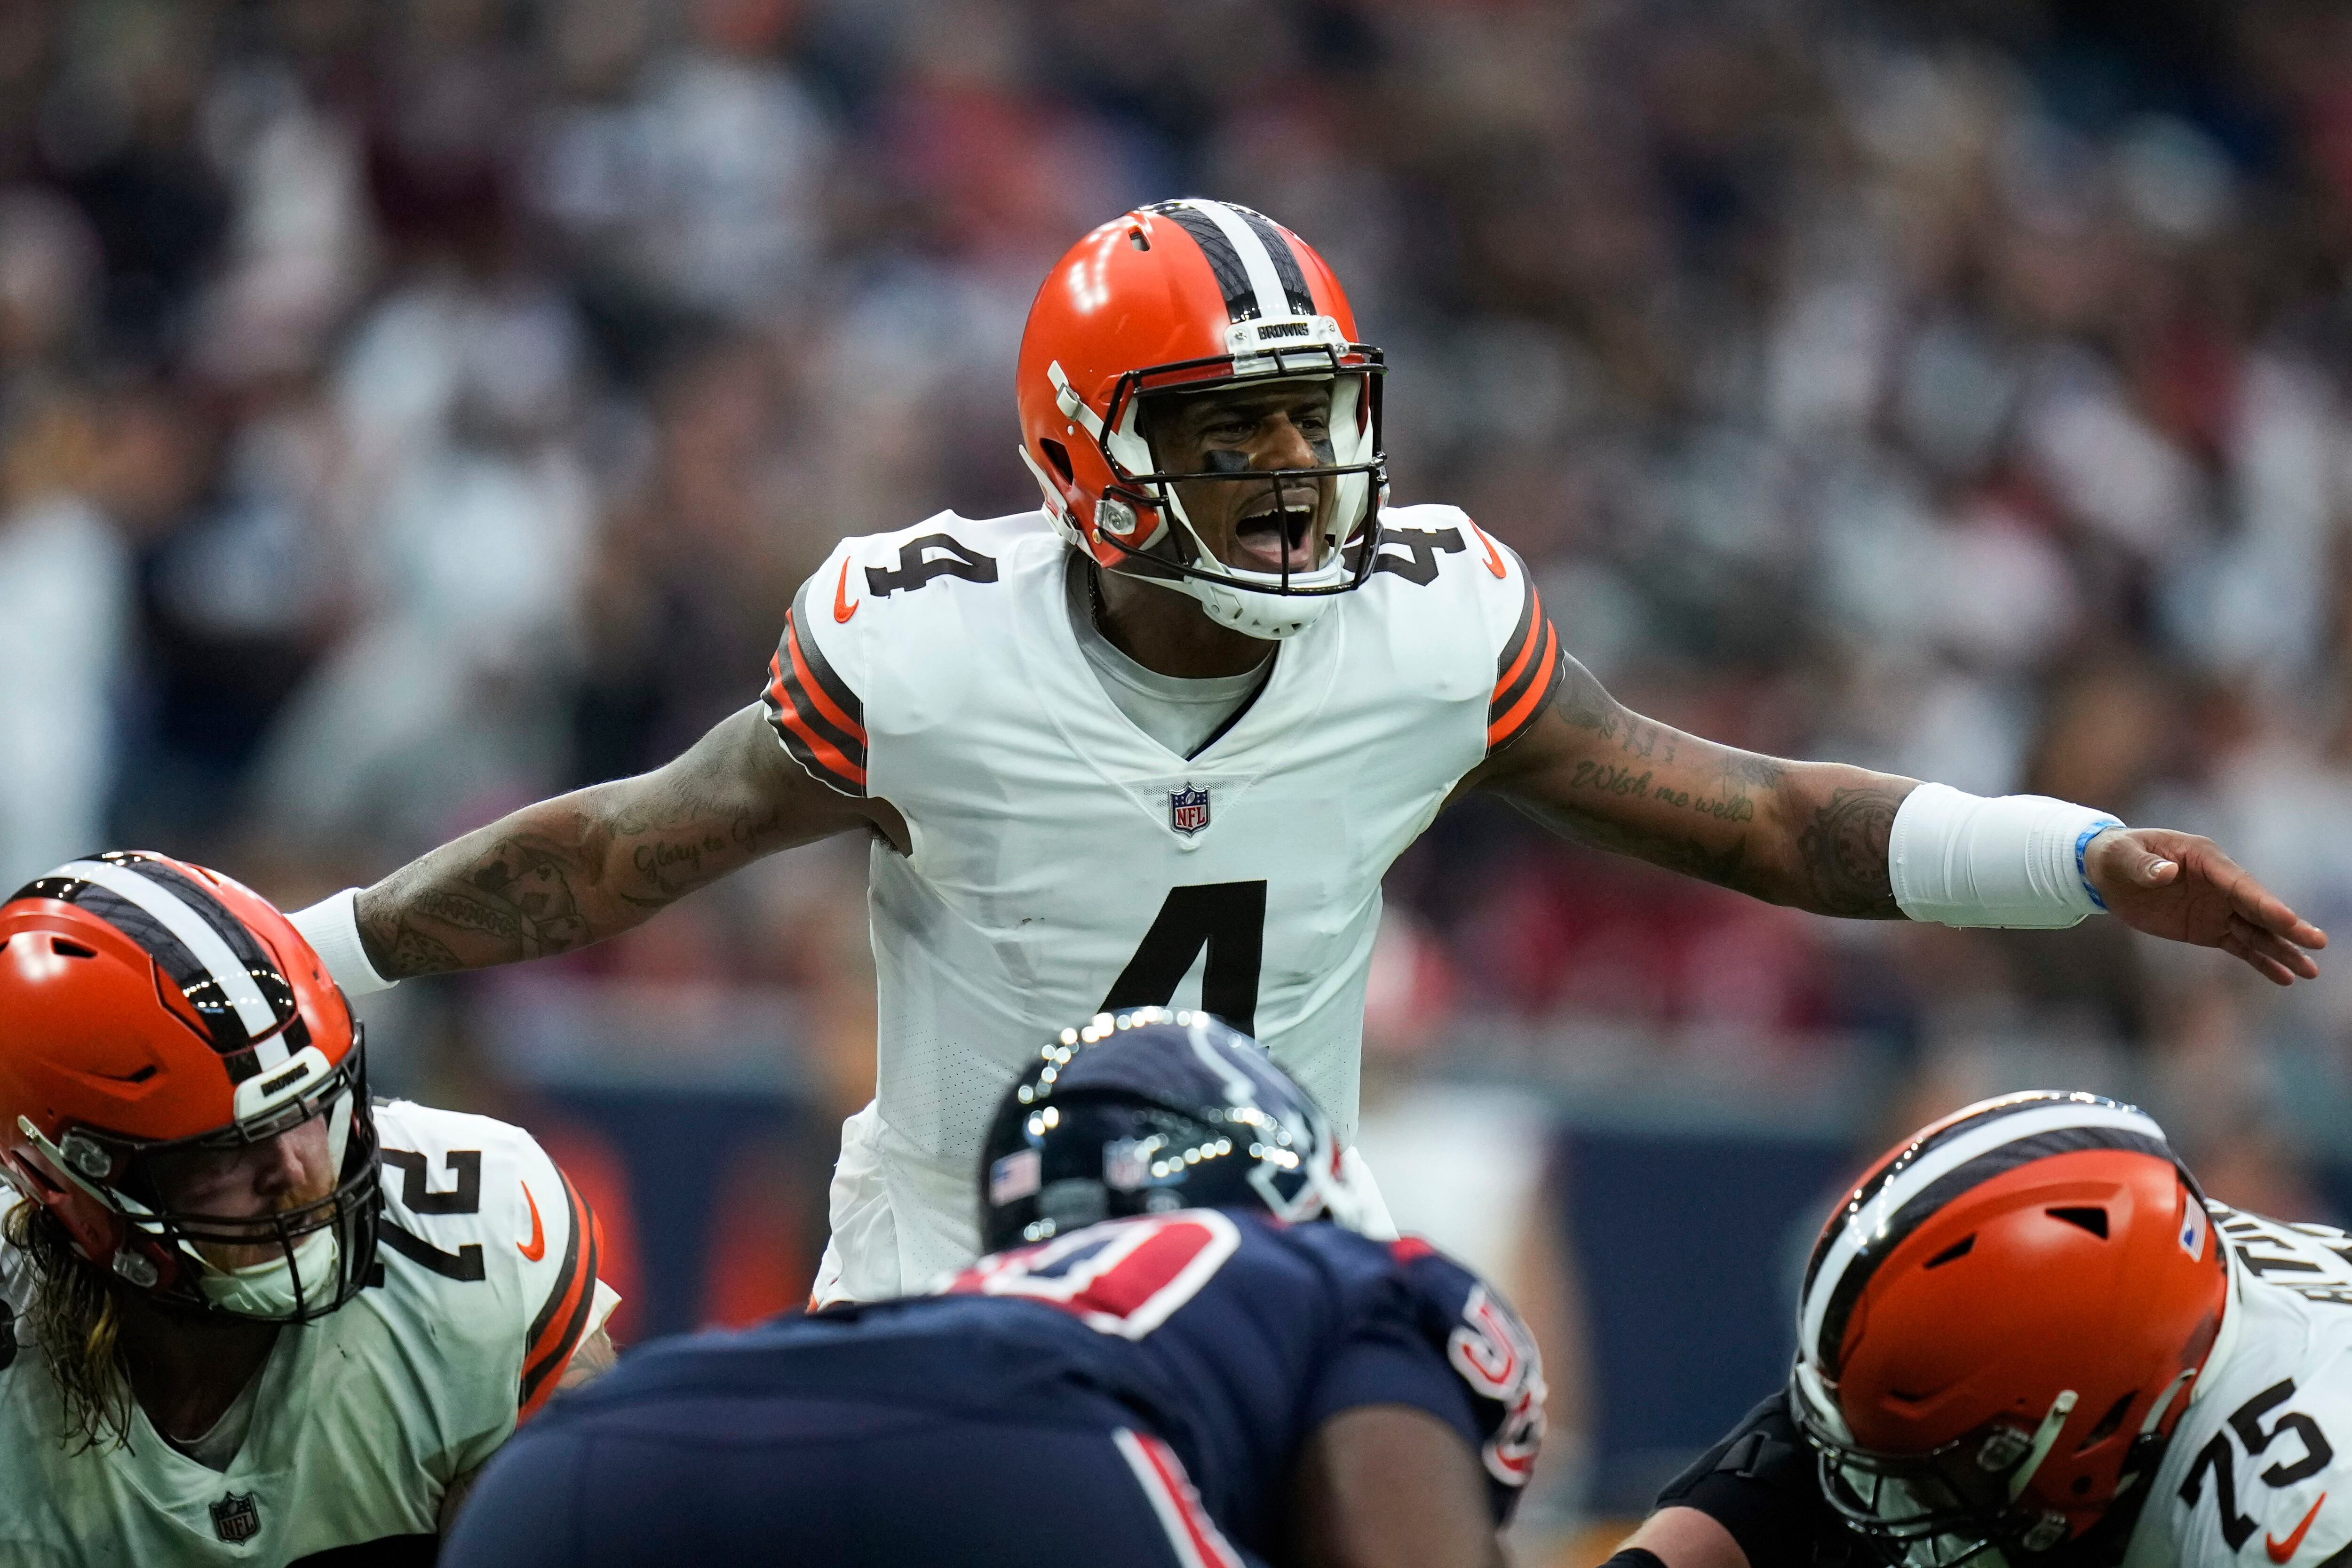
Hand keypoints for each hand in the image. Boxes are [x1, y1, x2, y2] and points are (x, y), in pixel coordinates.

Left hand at [2085, 828, 2326, 985]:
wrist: (2107, 872)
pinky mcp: (2208, 929)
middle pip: (2259, 908)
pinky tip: (2284, 977)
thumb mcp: (2123, 856)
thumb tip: (2165, 873)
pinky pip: (2240, 946)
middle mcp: (2220, 884)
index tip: (2287, 919)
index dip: (2263, 902)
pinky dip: (2261, 961)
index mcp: (2205, 859)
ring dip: (2282, 950)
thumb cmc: (2117, 855)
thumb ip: (2144, 866)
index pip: (2240, 884)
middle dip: (2287, 926)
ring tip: (2310, 971)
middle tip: (2318, 942)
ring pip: (2256, 931)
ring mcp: (2217, 908)